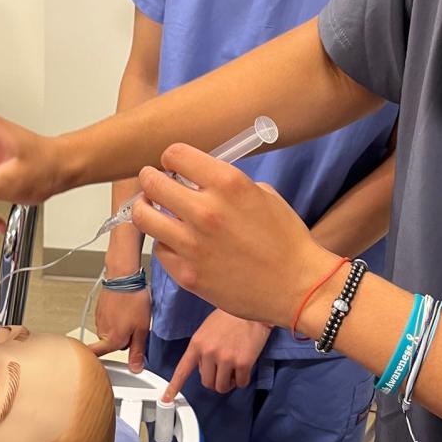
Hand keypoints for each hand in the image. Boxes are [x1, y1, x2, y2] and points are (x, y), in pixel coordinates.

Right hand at [90, 283, 151, 371]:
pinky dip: (116, 317)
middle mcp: (102, 332)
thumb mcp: (142, 329)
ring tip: (131, 315)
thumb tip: (135, 367)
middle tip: (135, 328)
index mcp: (112, 340)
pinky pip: (108, 320)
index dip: (100, 364)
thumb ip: (137, 351)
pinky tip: (125, 308)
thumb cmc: (133, 300)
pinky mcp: (100, 309)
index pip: (98, 358)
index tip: (103, 369)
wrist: (124, 277)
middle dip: (123, 340)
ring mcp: (99, 320)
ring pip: (110, 331)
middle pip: (112, 344)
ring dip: (120, 327)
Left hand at [132, 145, 336, 328]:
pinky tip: (176, 242)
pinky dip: (165, 243)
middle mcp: (206, 211)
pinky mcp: (187, 273)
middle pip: (152, 183)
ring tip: (151, 210)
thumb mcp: (263, 195)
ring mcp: (192, 245)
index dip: (171, 158)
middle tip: (153, 183)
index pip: (175, 154)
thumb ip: (227, 185)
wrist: (298, 287)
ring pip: (144, 216)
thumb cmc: (286, 239)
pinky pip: (160, 249)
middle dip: (150, 179)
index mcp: (228, 183)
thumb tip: (198, 181)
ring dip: (145, 209)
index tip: (172, 166)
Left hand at [162, 308, 271, 400]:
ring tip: (234, 369)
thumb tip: (203, 368)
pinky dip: (243, 379)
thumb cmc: (230, 317)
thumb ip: (201, 349)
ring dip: (229, 382)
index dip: (174, 386)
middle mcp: (209, 352)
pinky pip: (241, 383)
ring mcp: (226, 358)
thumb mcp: (207, 329)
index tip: (167, 399)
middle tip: (223, 371)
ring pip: (223, 387)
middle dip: (216, 381)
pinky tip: (245, 367)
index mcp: (197, 343)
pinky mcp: (242, 363)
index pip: (182, 370)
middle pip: (207, 383)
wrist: (252, 308)